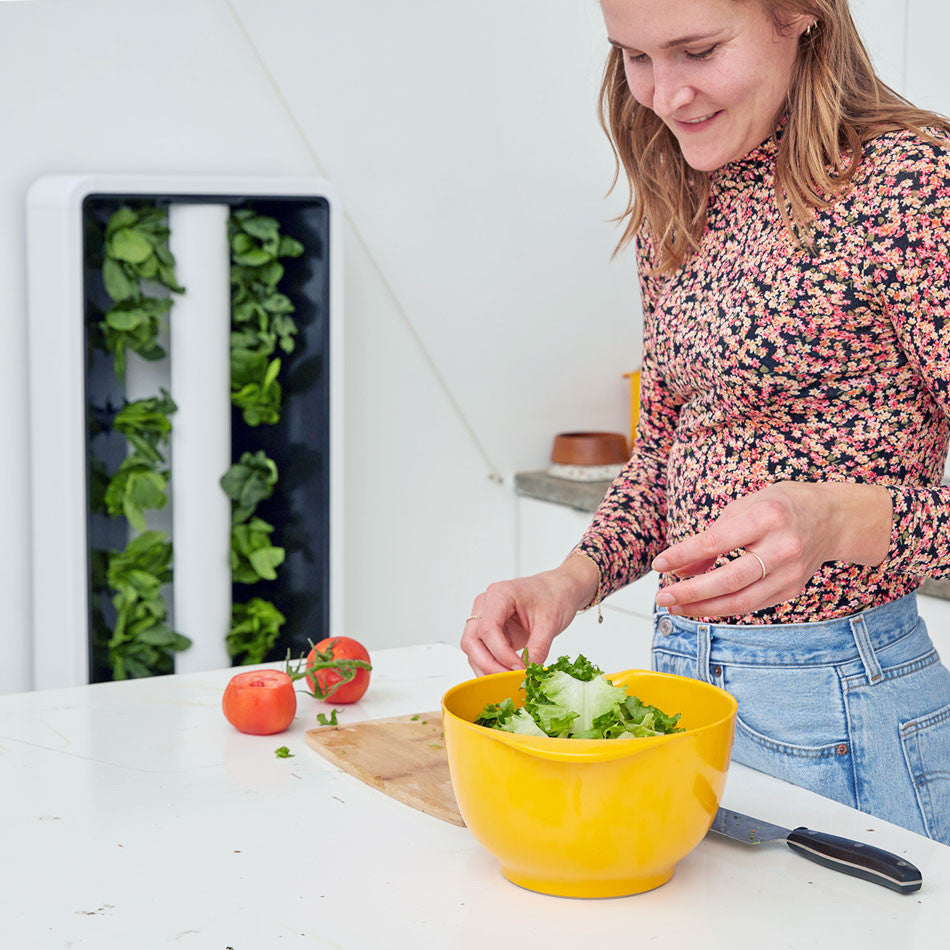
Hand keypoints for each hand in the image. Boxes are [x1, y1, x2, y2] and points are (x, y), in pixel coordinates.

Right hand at [461, 555, 598, 675]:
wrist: (558, 590)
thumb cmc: (553, 596)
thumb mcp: (550, 622)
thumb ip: (538, 648)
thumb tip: (528, 673)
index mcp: (499, 594)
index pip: (488, 628)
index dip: (501, 653)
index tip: (520, 668)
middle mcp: (485, 604)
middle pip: (472, 640)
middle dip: (489, 664)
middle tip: (510, 680)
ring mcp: (484, 617)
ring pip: (472, 649)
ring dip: (487, 668)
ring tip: (509, 681)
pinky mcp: (489, 631)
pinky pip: (481, 652)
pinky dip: (490, 666)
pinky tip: (505, 675)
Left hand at [650, 481, 892, 618]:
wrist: (831, 518)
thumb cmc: (780, 507)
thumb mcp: (743, 507)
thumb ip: (711, 536)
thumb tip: (678, 567)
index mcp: (767, 517)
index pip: (716, 542)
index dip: (684, 555)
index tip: (659, 564)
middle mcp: (783, 548)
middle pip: (731, 579)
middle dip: (692, 592)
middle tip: (663, 597)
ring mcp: (792, 573)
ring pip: (741, 601)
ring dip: (703, 608)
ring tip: (675, 607)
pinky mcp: (793, 590)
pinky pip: (752, 605)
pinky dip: (723, 608)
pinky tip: (700, 607)